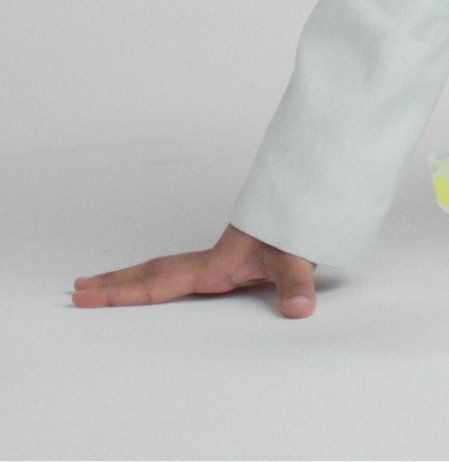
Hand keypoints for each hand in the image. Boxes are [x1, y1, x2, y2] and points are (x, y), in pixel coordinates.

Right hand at [71, 223, 318, 317]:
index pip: (159, 281)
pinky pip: (185, 268)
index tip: (86, 295)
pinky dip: (161, 274)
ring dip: (134, 275)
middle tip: (77, 289)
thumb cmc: (302, 224)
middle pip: (152, 271)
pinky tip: (156, 280)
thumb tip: (297, 309)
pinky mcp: (232, 257)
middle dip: (115, 283)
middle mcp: (212, 260)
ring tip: (102, 284)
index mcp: (215, 264)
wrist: (315, 195)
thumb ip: (296, 283)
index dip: (122, 292)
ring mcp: (220, 257)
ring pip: (166, 266)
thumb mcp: (298, 255)